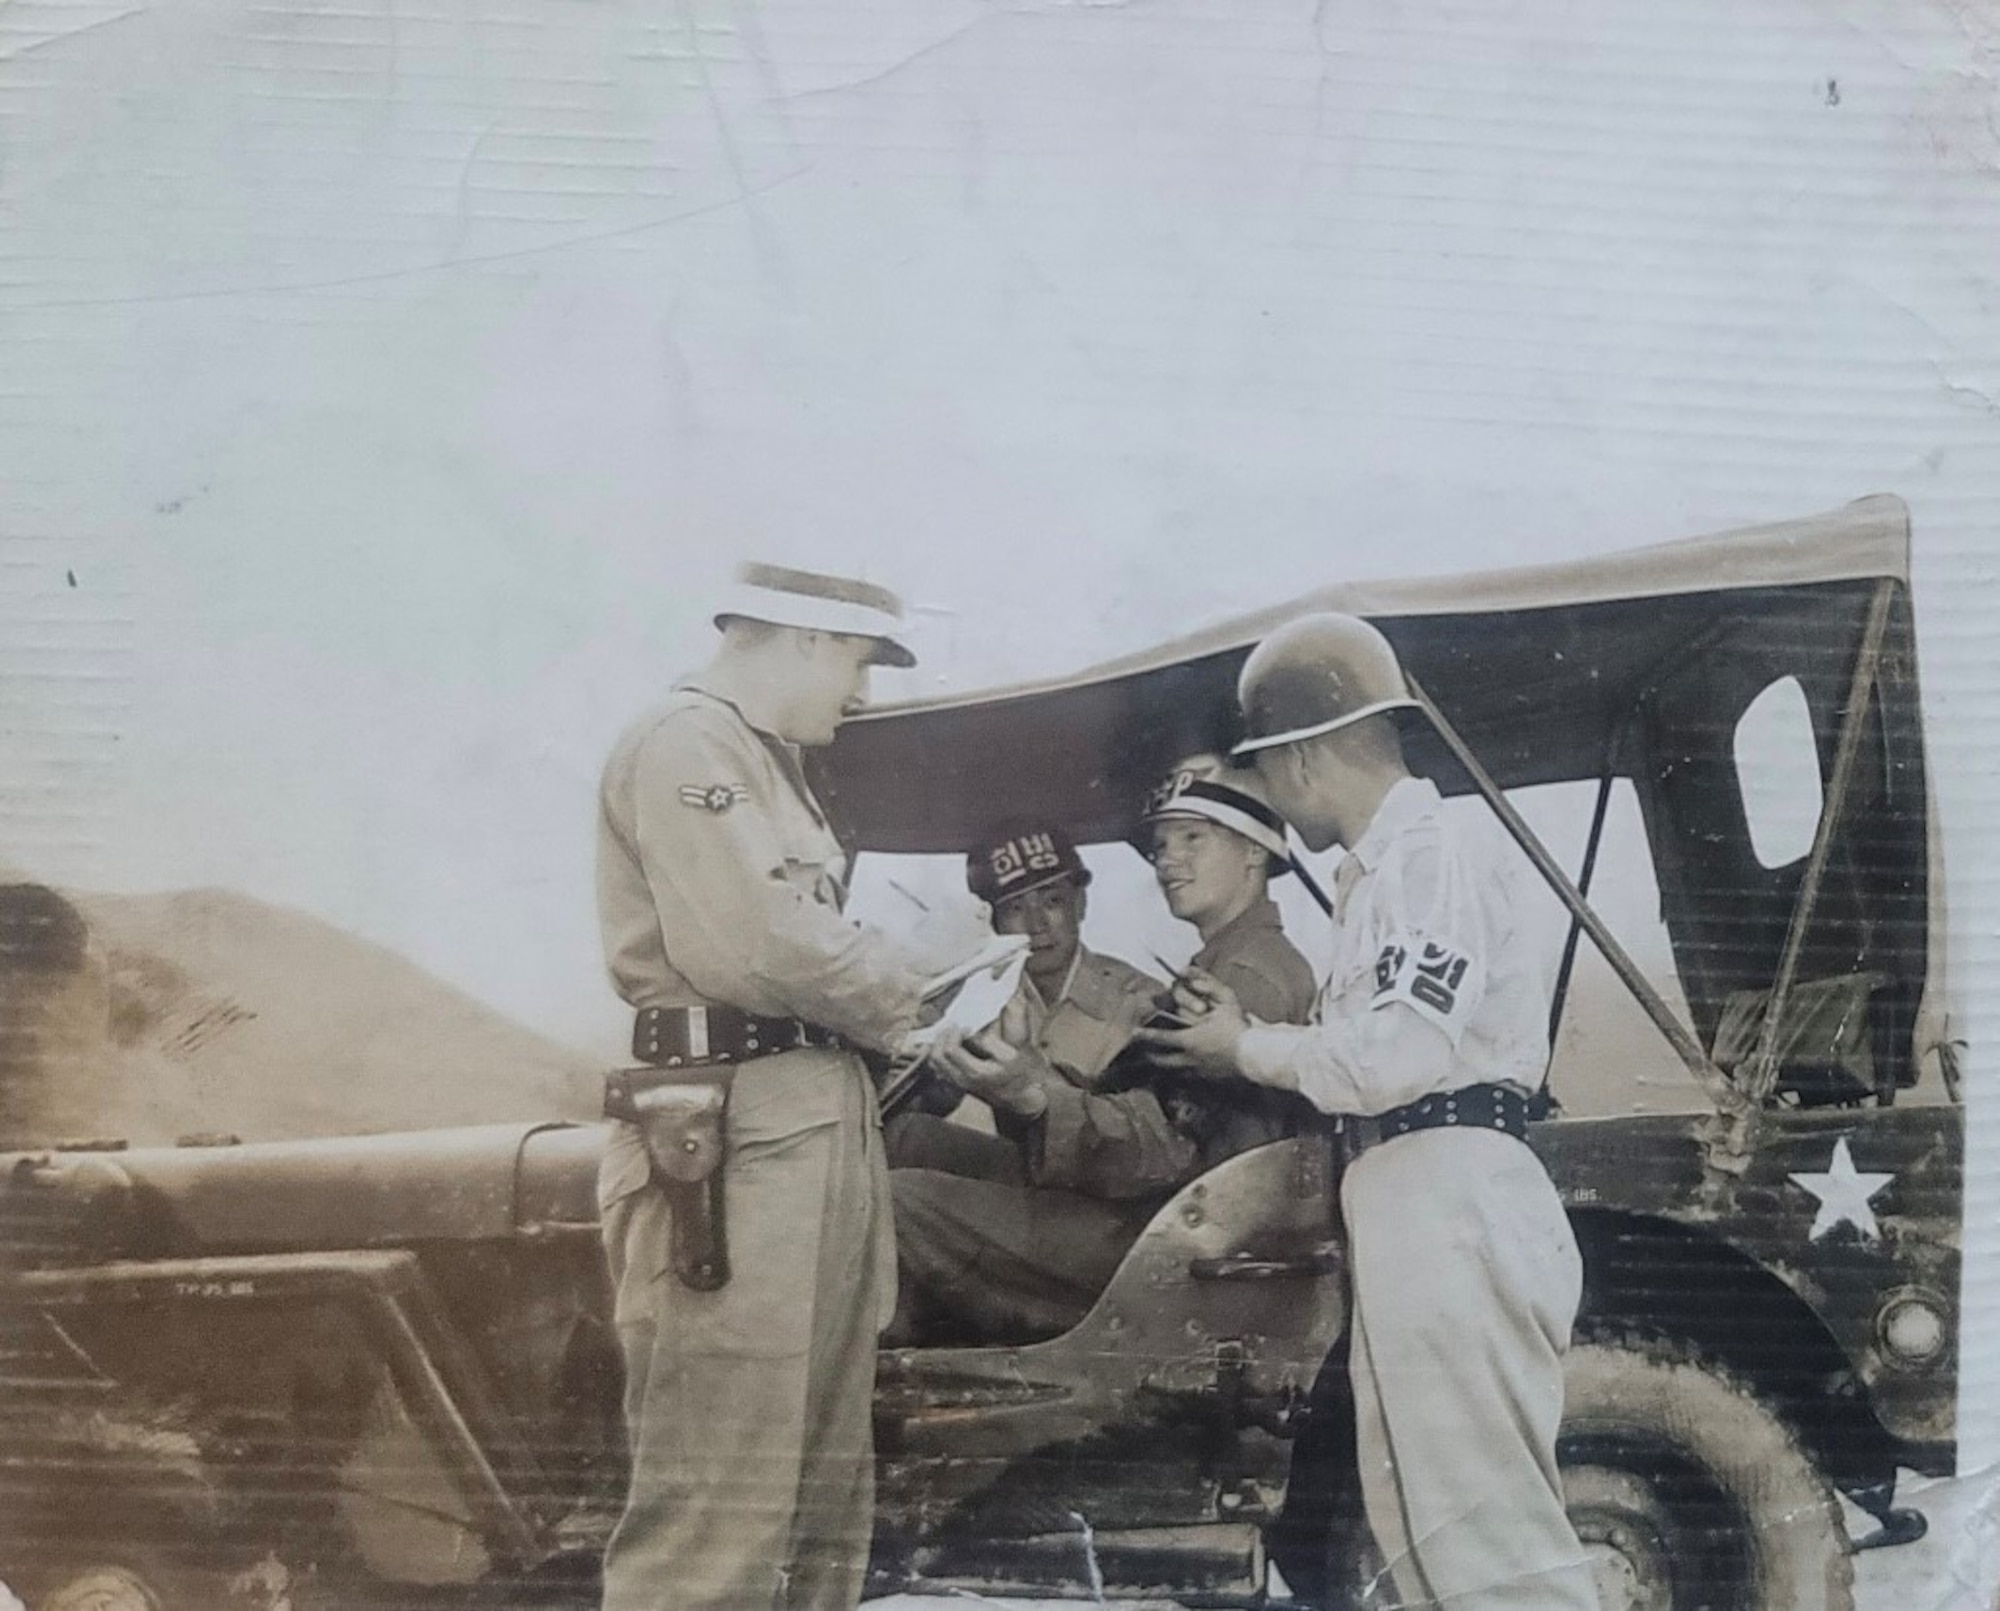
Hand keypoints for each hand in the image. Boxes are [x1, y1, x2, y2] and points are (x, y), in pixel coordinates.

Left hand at [932, 1029, 1048, 1117]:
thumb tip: (973, 1030)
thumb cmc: (1021, 1075)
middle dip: (942, 1037)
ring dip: (939, 1045)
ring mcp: (960, 1084)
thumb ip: (990, 1041)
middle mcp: (963, 1080)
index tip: (966, 1026)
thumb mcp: (1011, 1054)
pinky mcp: (960, 1084)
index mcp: (975, 1072)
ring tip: (951, 1034)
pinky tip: (953, 1045)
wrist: (1024, 1098)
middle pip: (937, 1057)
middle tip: (954, 1026)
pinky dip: (941, 1054)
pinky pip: (940, 1069)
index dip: (955, 1033)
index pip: (950, 1050)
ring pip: (935, 1063)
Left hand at [1136, 968, 1249, 1077]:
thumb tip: (1187, 972)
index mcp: (1189, 1040)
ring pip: (1175, 1071)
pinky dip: (1184, 1074)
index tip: (1132, 1033)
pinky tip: (1184, 1072)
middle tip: (1141, 1053)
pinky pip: (1191, 1077)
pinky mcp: (1210, 1080)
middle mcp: (1189, 1058)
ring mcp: (1199, 1071)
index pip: (1160, 1038)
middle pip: (1162, 1061)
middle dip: (1150, 1056)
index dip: (1144, 1035)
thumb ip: (1207, 984)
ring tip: (1158, 1063)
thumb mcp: (1226, 1001)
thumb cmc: (1239, 1029)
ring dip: (1165, 1066)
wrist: (1257, 1057)